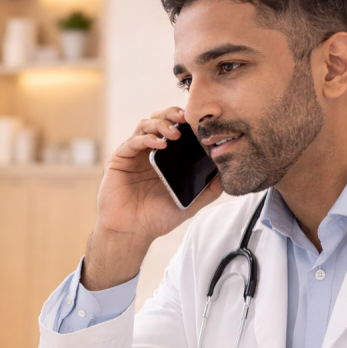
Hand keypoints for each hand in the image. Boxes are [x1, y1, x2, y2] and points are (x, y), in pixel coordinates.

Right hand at [82, 108, 221, 290]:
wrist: (132, 232)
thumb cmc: (156, 219)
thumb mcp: (189, 202)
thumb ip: (208, 189)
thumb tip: (227, 174)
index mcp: (164, 159)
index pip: (174, 130)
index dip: (184, 122)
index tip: (198, 121)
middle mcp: (148, 153)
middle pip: (158, 121)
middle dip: (171, 115)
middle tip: (185, 118)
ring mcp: (133, 155)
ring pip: (145, 126)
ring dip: (160, 124)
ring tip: (174, 132)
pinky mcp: (119, 159)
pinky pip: (132, 141)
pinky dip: (147, 138)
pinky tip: (160, 144)